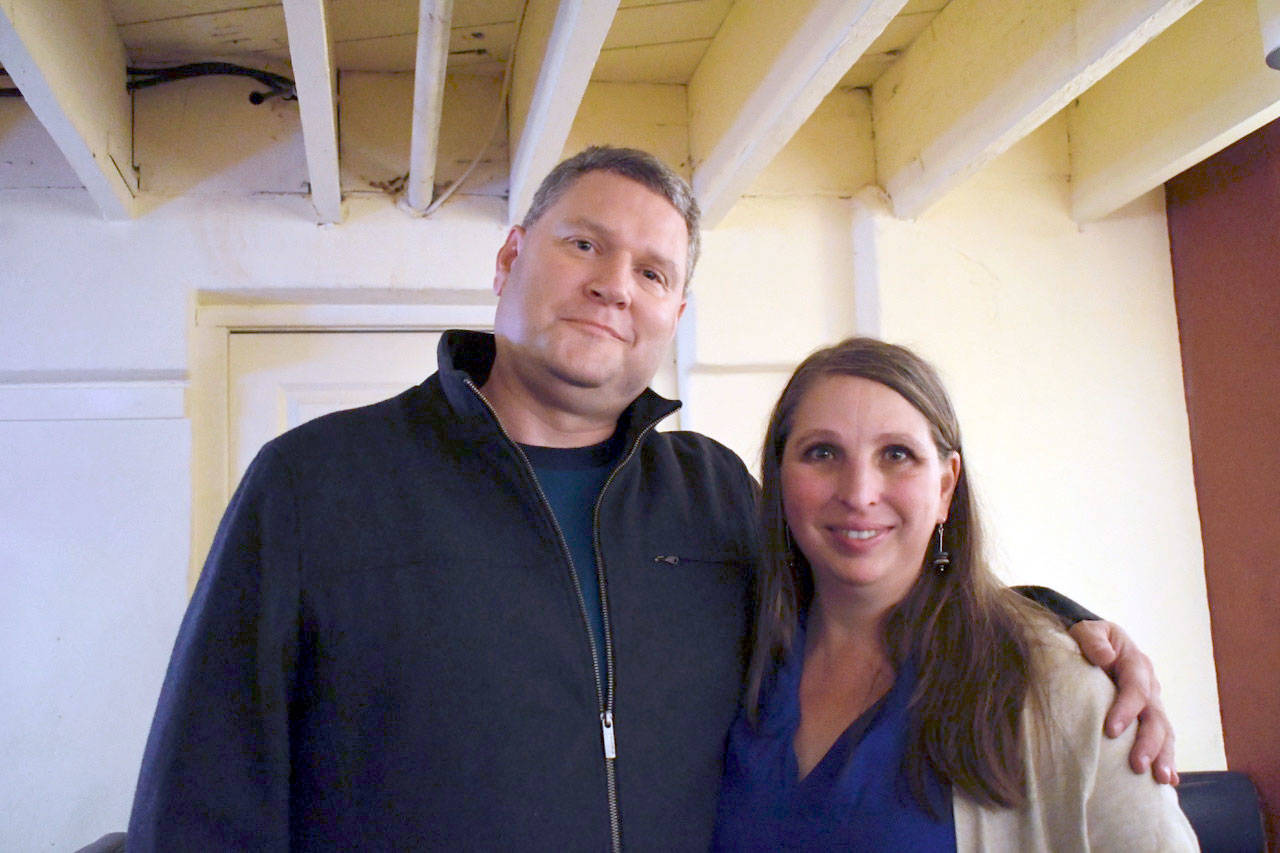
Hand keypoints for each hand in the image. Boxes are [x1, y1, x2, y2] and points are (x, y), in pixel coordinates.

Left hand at [1067, 619, 1177, 784]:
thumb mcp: (1087, 631)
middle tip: (1137, 765)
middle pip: (1155, 716)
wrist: (1095, 646)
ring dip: (1164, 756)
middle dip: (1149, 742)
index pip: (1135, 687)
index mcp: (1135, 662)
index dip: (1126, 709)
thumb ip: (1092, 640)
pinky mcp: (1149, 720)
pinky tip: (1169, 782)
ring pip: (1165, 732)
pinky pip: (1163, 741)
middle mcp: (1149, 685)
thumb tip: (1105, 657)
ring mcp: (1153, 704)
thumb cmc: (1087, 641)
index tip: (1111, 730)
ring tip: (1161, 779)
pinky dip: (1168, 760)